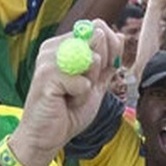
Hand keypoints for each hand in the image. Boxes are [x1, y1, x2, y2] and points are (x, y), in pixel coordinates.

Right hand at [10, 20, 122, 165]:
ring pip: (92, 60)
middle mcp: (54, 47)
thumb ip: (106, 63)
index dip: (110, 47)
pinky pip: (82, 81)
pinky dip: (80, 96)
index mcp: (64, 45)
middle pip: (97, 37)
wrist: (45, 137)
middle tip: (85, 86)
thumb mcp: (95, 85)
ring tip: (73, 96)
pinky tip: (65, 102)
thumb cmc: (66, 112)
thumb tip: (120, 37)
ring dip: (90, 84)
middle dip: (102, 66)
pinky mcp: (46, 75)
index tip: (105, 68)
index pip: (97, 27)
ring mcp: (48, 59)